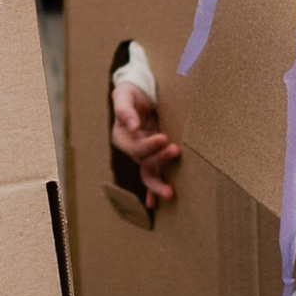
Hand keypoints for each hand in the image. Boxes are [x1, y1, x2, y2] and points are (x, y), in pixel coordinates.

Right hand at [109, 81, 181, 204]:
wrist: (144, 92)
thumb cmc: (132, 92)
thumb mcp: (124, 95)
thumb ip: (124, 109)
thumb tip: (131, 126)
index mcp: (121, 137)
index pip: (134, 148)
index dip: (148, 146)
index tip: (163, 138)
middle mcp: (132, 149)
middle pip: (143, 162)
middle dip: (158, 161)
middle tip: (174, 150)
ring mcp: (145, 154)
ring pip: (149, 173)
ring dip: (159, 183)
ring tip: (171, 191)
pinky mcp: (156, 155)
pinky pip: (156, 174)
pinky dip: (155, 190)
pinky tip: (156, 203)